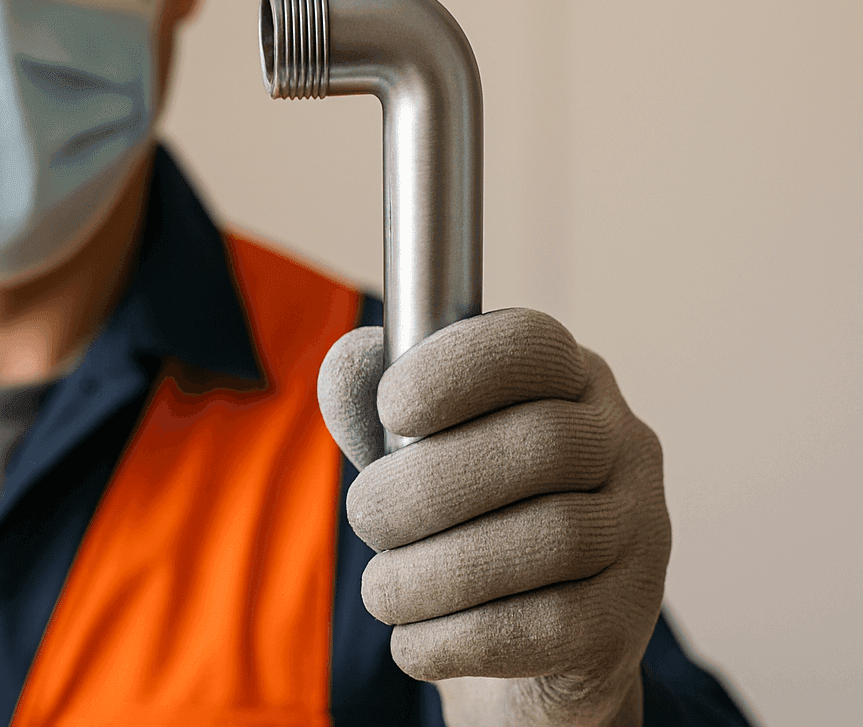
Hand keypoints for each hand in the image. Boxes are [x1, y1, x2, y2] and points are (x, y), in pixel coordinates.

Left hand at [318, 309, 670, 726]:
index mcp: (566, 379)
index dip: (458, 369)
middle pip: (542, 445)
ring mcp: (641, 532)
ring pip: (551, 538)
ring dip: (437, 571)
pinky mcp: (630, 621)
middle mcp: (622, 444)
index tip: (391, 408)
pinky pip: (552, 626)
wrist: (517, 644)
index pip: (533, 345)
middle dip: (428, 486)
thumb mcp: (409, 452)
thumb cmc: (457, 519)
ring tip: (382, 590)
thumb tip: (350, 362)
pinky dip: (461, 636)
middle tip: (368, 517)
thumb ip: (371, 408)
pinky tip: (414, 639)